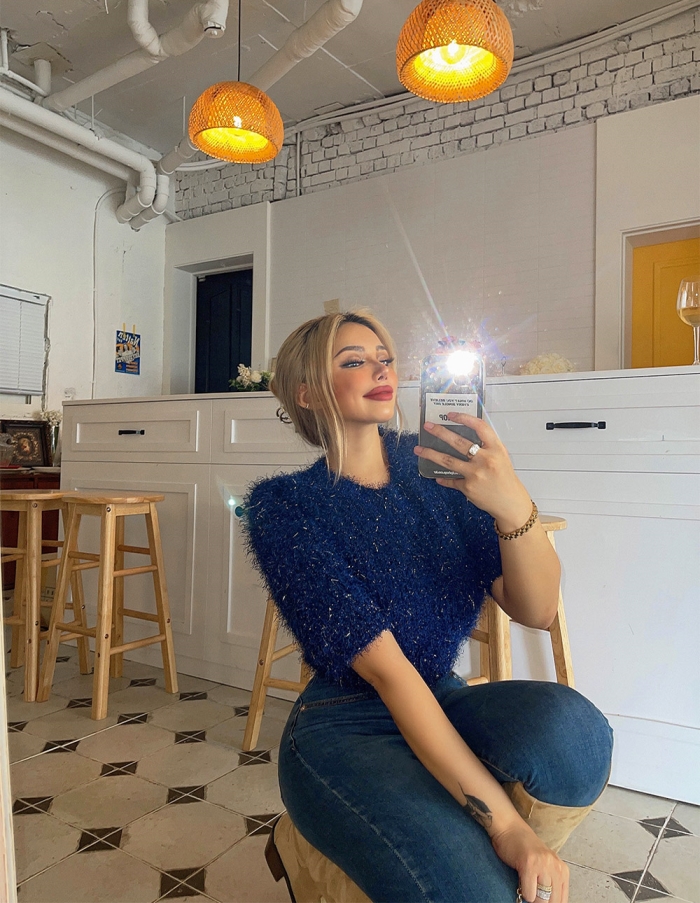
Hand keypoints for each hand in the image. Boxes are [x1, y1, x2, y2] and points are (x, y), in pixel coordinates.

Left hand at [414, 413, 530, 531]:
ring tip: (419, 449)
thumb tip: (465, 435)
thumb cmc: (506, 479)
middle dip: (440, 432)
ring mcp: (475, 474)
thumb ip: (487, 446)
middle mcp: (486, 460)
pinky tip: (436, 477)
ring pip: (448, 461)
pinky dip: (443, 479)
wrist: (510, 503)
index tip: (451, 415)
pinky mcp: (468, 487)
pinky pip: (451, 480)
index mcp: (496, 449)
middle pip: (459, 442)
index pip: (479, 427)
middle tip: (428, 426)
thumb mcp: (502, 457)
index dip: (464, 418)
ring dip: (431, 454)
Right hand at [491, 820, 568, 902]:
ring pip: (542, 899)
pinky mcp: (529, 864)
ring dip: (533, 898)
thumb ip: (551, 882)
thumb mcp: (545, 865)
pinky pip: (529, 893)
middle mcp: (556, 867)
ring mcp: (543, 865)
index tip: (543, 900)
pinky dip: (525, 893)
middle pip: (553, 901)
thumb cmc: (524, 849)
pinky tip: (521, 883)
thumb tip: (549, 901)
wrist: (510, 828)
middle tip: (532, 894)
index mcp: (562, 869)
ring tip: (527, 887)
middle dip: (542, 902)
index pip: (563, 900)